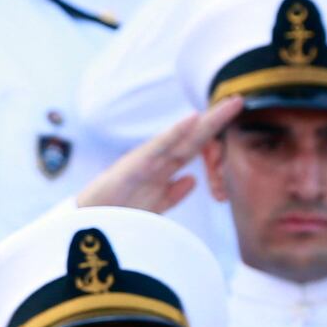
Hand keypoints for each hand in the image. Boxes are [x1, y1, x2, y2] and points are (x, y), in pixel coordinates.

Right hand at [76, 97, 243, 212]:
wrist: (86, 226)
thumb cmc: (117, 215)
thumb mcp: (153, 205)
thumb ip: (173, 193)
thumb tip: (192, 180)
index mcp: (164, 168)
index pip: (195, 146)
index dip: (215, 133)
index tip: (237, 118)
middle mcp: (158, 159)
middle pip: (193, 137)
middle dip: (217, 120)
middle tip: (240, 100)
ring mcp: (147, 159)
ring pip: (182, 136)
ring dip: (205, 121)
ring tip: (227, 105)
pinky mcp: (134, 164)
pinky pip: (159, 146)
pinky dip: (175, 132)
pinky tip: (192, 119)